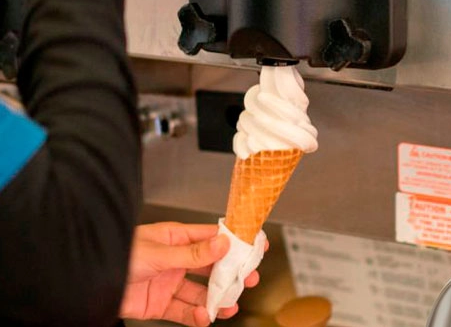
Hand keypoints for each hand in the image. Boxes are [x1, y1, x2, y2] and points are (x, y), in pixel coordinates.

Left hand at [120, 222, 261, 326]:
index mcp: (176, 238)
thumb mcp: (160, 252)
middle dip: (230, 272)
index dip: (233, 240)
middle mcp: (177, 259)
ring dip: (215, 298)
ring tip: (230, 304)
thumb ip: (192, 253)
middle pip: (210, 265)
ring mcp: (170, 281)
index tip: (253, 244)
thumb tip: (222, 244)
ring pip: (200, 290)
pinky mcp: (161, 303)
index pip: (211, 237)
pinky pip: (183, 310)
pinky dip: (196, 316)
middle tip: (250, 278)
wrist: (91, 283)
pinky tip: (205, 318)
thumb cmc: (121, 254)